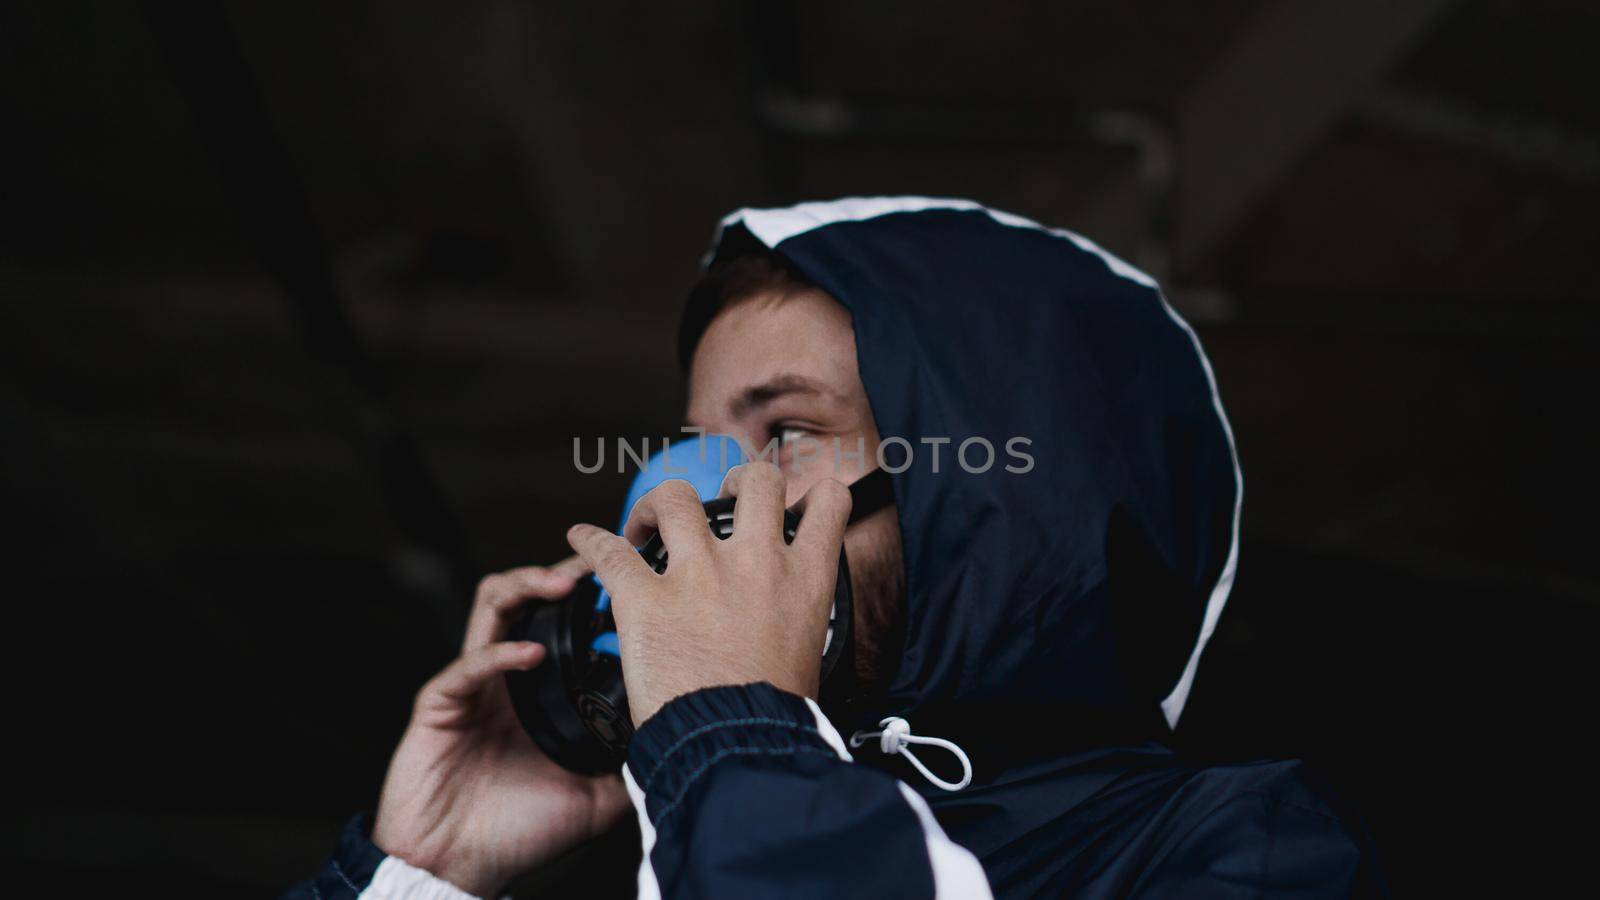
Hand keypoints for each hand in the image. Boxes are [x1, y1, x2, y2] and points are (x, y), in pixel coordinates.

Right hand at [372, 559, 629, 897]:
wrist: (459, 869)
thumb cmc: (518, 834)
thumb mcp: (595, 799)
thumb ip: (628, 767)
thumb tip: (678, 748)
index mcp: (543, 693)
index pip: (566, 625)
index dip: (594, 597)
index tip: (632, 580)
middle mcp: (509, 678)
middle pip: (529, 598)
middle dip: (562, 573)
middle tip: (597, 563)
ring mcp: (473, 686)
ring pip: (491, 606)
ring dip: (526, 586)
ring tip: (562, 585)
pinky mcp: (439, 703)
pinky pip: (467, 665)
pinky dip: (500, 653)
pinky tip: (531, 654)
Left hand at [566, 462, 851, 725]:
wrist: (736, 748)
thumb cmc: (773, 717)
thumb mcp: (810, 652)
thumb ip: (796, 617)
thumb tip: (782, 619)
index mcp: (804, 579)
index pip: (827, 502)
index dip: (812, 492)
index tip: (794, 501)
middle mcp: (754, 562)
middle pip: (755, 481)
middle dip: (738, 480)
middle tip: (722, 498)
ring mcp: (698, 574)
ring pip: (675, 497)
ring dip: (658, 504)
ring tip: (648, 522)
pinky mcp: (644, 598)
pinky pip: (608, 551)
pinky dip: (591, 540)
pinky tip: (583, 537)